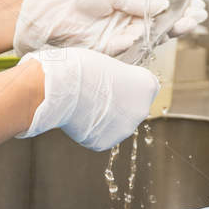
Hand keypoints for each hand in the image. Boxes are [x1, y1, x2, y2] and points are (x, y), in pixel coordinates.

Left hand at [12, 0, 206, 60]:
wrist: (47, 10)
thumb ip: (137, 2)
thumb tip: (162, 5)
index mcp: (125, 7)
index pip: (157, 11)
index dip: (176, 10)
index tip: (195, 6)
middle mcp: (124, 25)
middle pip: (158, 27)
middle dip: (179, 23)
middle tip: (199, 18)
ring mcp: (117, 39)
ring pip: (149, 39)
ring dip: (168, 33)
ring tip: (188, 23)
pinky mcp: (107, 53)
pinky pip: (129, 49)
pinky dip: (138, 41)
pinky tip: (149, 33)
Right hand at [18, 48, 158, 150]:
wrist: (61, 88)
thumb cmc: (82, 69)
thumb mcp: (108, 65)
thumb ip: (119, 79)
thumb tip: (116, 88)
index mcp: (147, 86)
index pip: (145, 88)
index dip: (127, 84)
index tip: (114, 82)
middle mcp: (142, 110)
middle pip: (131, 108)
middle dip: (118, 103)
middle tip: (95, 93)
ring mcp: (125, 129)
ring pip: (115, 123)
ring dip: (104, 117)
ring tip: (84, 103)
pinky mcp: (106, 143)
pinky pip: (99, 135)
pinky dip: (91, 128)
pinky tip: (79, 116)